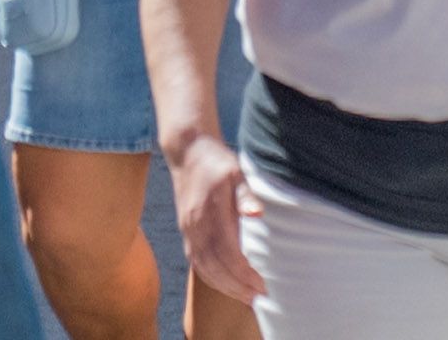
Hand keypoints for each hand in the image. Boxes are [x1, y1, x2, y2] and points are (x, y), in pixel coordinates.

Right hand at [167, 136, 263, 302]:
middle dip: (236, 287)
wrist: (187, 150)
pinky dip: (211, 277)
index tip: (261, 284)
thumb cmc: (216, 160)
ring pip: (203, 268)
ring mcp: (188, 229)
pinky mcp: (186, 230)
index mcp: (209, 212)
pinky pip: (196, 261)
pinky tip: (225, 284)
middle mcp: (195, 226)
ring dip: (224, 286)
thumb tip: (257, 214)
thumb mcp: (236, 171)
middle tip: (258, 298)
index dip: (243, 273)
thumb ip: (246, 195)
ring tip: (245, 297)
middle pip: (214, 267)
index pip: (227, 253)